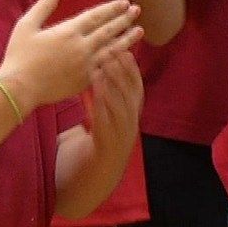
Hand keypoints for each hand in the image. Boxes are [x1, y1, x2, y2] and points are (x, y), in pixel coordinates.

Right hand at [0, 0, 143, 110]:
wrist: (21, 87)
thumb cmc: (19, 55)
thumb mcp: (26, 25)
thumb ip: (43, 6)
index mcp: (68, 31)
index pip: (96, 16)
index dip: (111, 8)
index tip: (124, 2)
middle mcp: (82, 47)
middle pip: (108, 30)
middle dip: (124, 19)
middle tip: (137, 10)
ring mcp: (86, 65)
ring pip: (113, 49)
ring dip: (127, 39)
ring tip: (140, 31)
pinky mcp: (86, 80)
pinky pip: (107, 66)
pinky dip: (118, 59)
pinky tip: (126, 55)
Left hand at [84, 50, 142, 166]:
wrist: (95, 179)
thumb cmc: (97, 143)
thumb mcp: (103, 118)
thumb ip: (102, 97)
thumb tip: (96, 68)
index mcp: (130, 117)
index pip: (135, 88)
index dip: (131, 68)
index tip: (124, 48)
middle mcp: (130, 126)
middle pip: (131, 94)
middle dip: (123, 72)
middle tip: (113, 50)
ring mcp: (121, 138)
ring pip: (121, 108)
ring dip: (113, 86)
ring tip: (103, 66)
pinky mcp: (107, 148)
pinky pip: (106, 126)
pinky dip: (101, 109)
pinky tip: (92, 95)